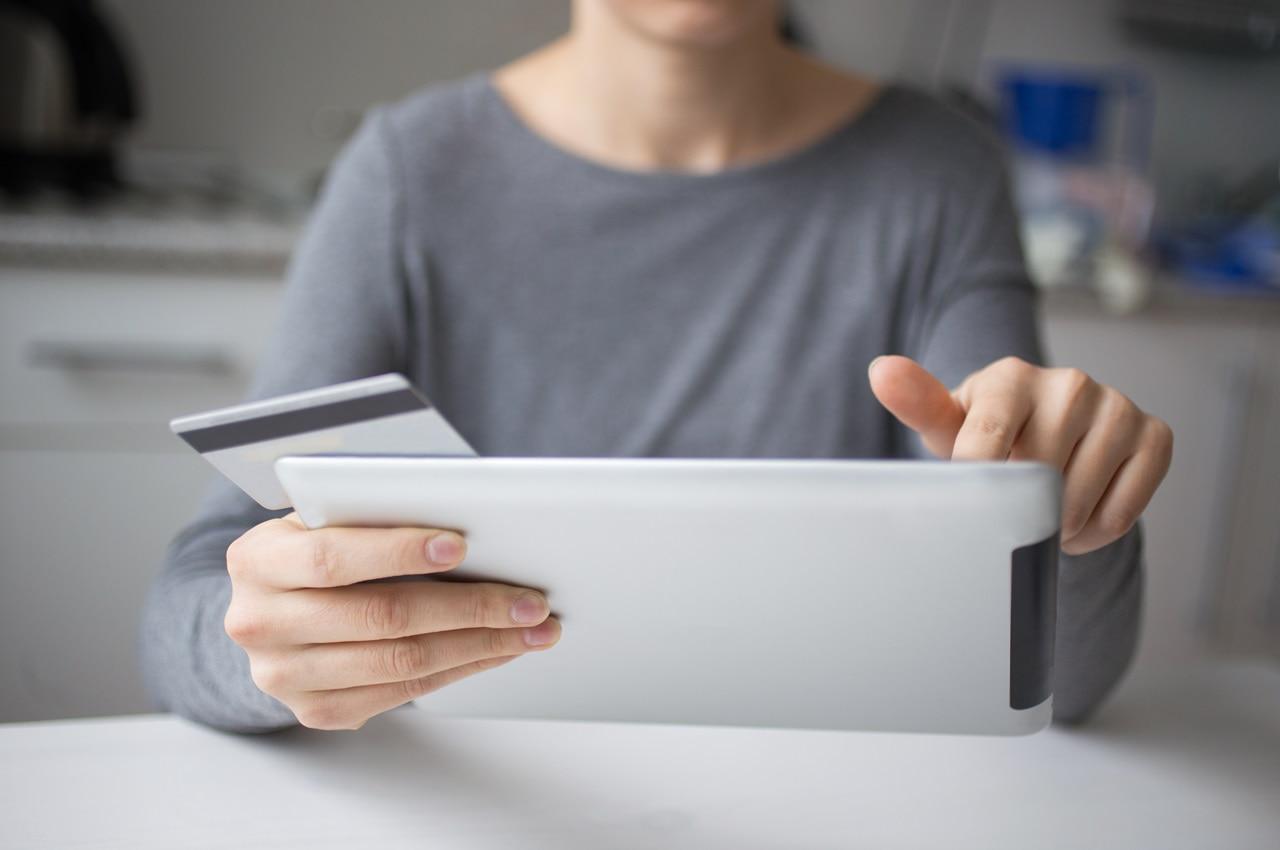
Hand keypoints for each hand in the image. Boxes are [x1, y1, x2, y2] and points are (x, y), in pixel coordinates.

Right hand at [224, 514, 559, 729]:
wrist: (269, 609)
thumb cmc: (315, 547)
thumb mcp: (322, 517)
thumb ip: (367, 512)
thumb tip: (462, 511)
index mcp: (257, 560)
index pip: (332, 558)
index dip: (399, 551)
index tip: (460, 545)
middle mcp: (260, 623)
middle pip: (380, 617)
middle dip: (468, 607)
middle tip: (529, 599)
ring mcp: (284, 677)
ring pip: (400, 662)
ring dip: (479, 645)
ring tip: (530, 628)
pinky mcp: (316, 711)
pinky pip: (402, 692)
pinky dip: (460, 668)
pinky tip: (496, 648)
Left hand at [869, 355, 1172, 555]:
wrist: (1042, 434)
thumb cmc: (985, 433)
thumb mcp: (948, 425)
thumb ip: (917, 402)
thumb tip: (881, 370)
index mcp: (1010, 377)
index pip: (987, 442)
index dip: (978, 485)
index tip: (972, 498)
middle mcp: (1070, 383)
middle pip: (1036, 480)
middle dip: (1019, 509)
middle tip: (1011, 506)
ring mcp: (1118, 406)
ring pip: (1080, 502)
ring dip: (1057, 528)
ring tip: (1042, 511)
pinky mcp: (1155, 435)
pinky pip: (1124, 511)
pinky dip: (1097, 531)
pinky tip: (1080, 515)